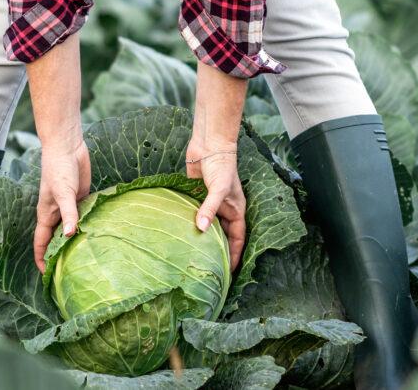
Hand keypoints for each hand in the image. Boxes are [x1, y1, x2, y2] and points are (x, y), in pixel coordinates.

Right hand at [33, 138, 90, 272]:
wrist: (68, 148)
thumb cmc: (59, 169)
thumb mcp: (63, 193)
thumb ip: (68, 213)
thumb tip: (70, 235)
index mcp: (46, 215)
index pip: (41, 243)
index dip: (42, 259)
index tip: (48, 277)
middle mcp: (58, 214)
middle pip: (57, 240)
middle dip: (61, 255)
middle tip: (72, 273)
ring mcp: (70, 207)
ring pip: (73, 229)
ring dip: (79, 241)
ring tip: (89, 259)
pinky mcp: (83, 199)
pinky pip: (85, 217)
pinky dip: (90, 225)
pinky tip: (101, 234)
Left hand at [186, 139, 245, 269]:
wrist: (209, 145)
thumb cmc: (222, 166)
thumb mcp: (219, 189)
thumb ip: (210, 209)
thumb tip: (201, 229)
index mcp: (235, 211)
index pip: (237, 239)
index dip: (234, 256)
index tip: (227, 273)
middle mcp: (223, 211)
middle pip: (222, 237)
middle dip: (217, 252)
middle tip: (208, 270)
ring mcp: (209, 205)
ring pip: (206, 228)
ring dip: (201, 239)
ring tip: (192, 259)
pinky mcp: (195, 199)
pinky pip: (193, 216)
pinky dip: (188, 225)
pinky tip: (179, 236)